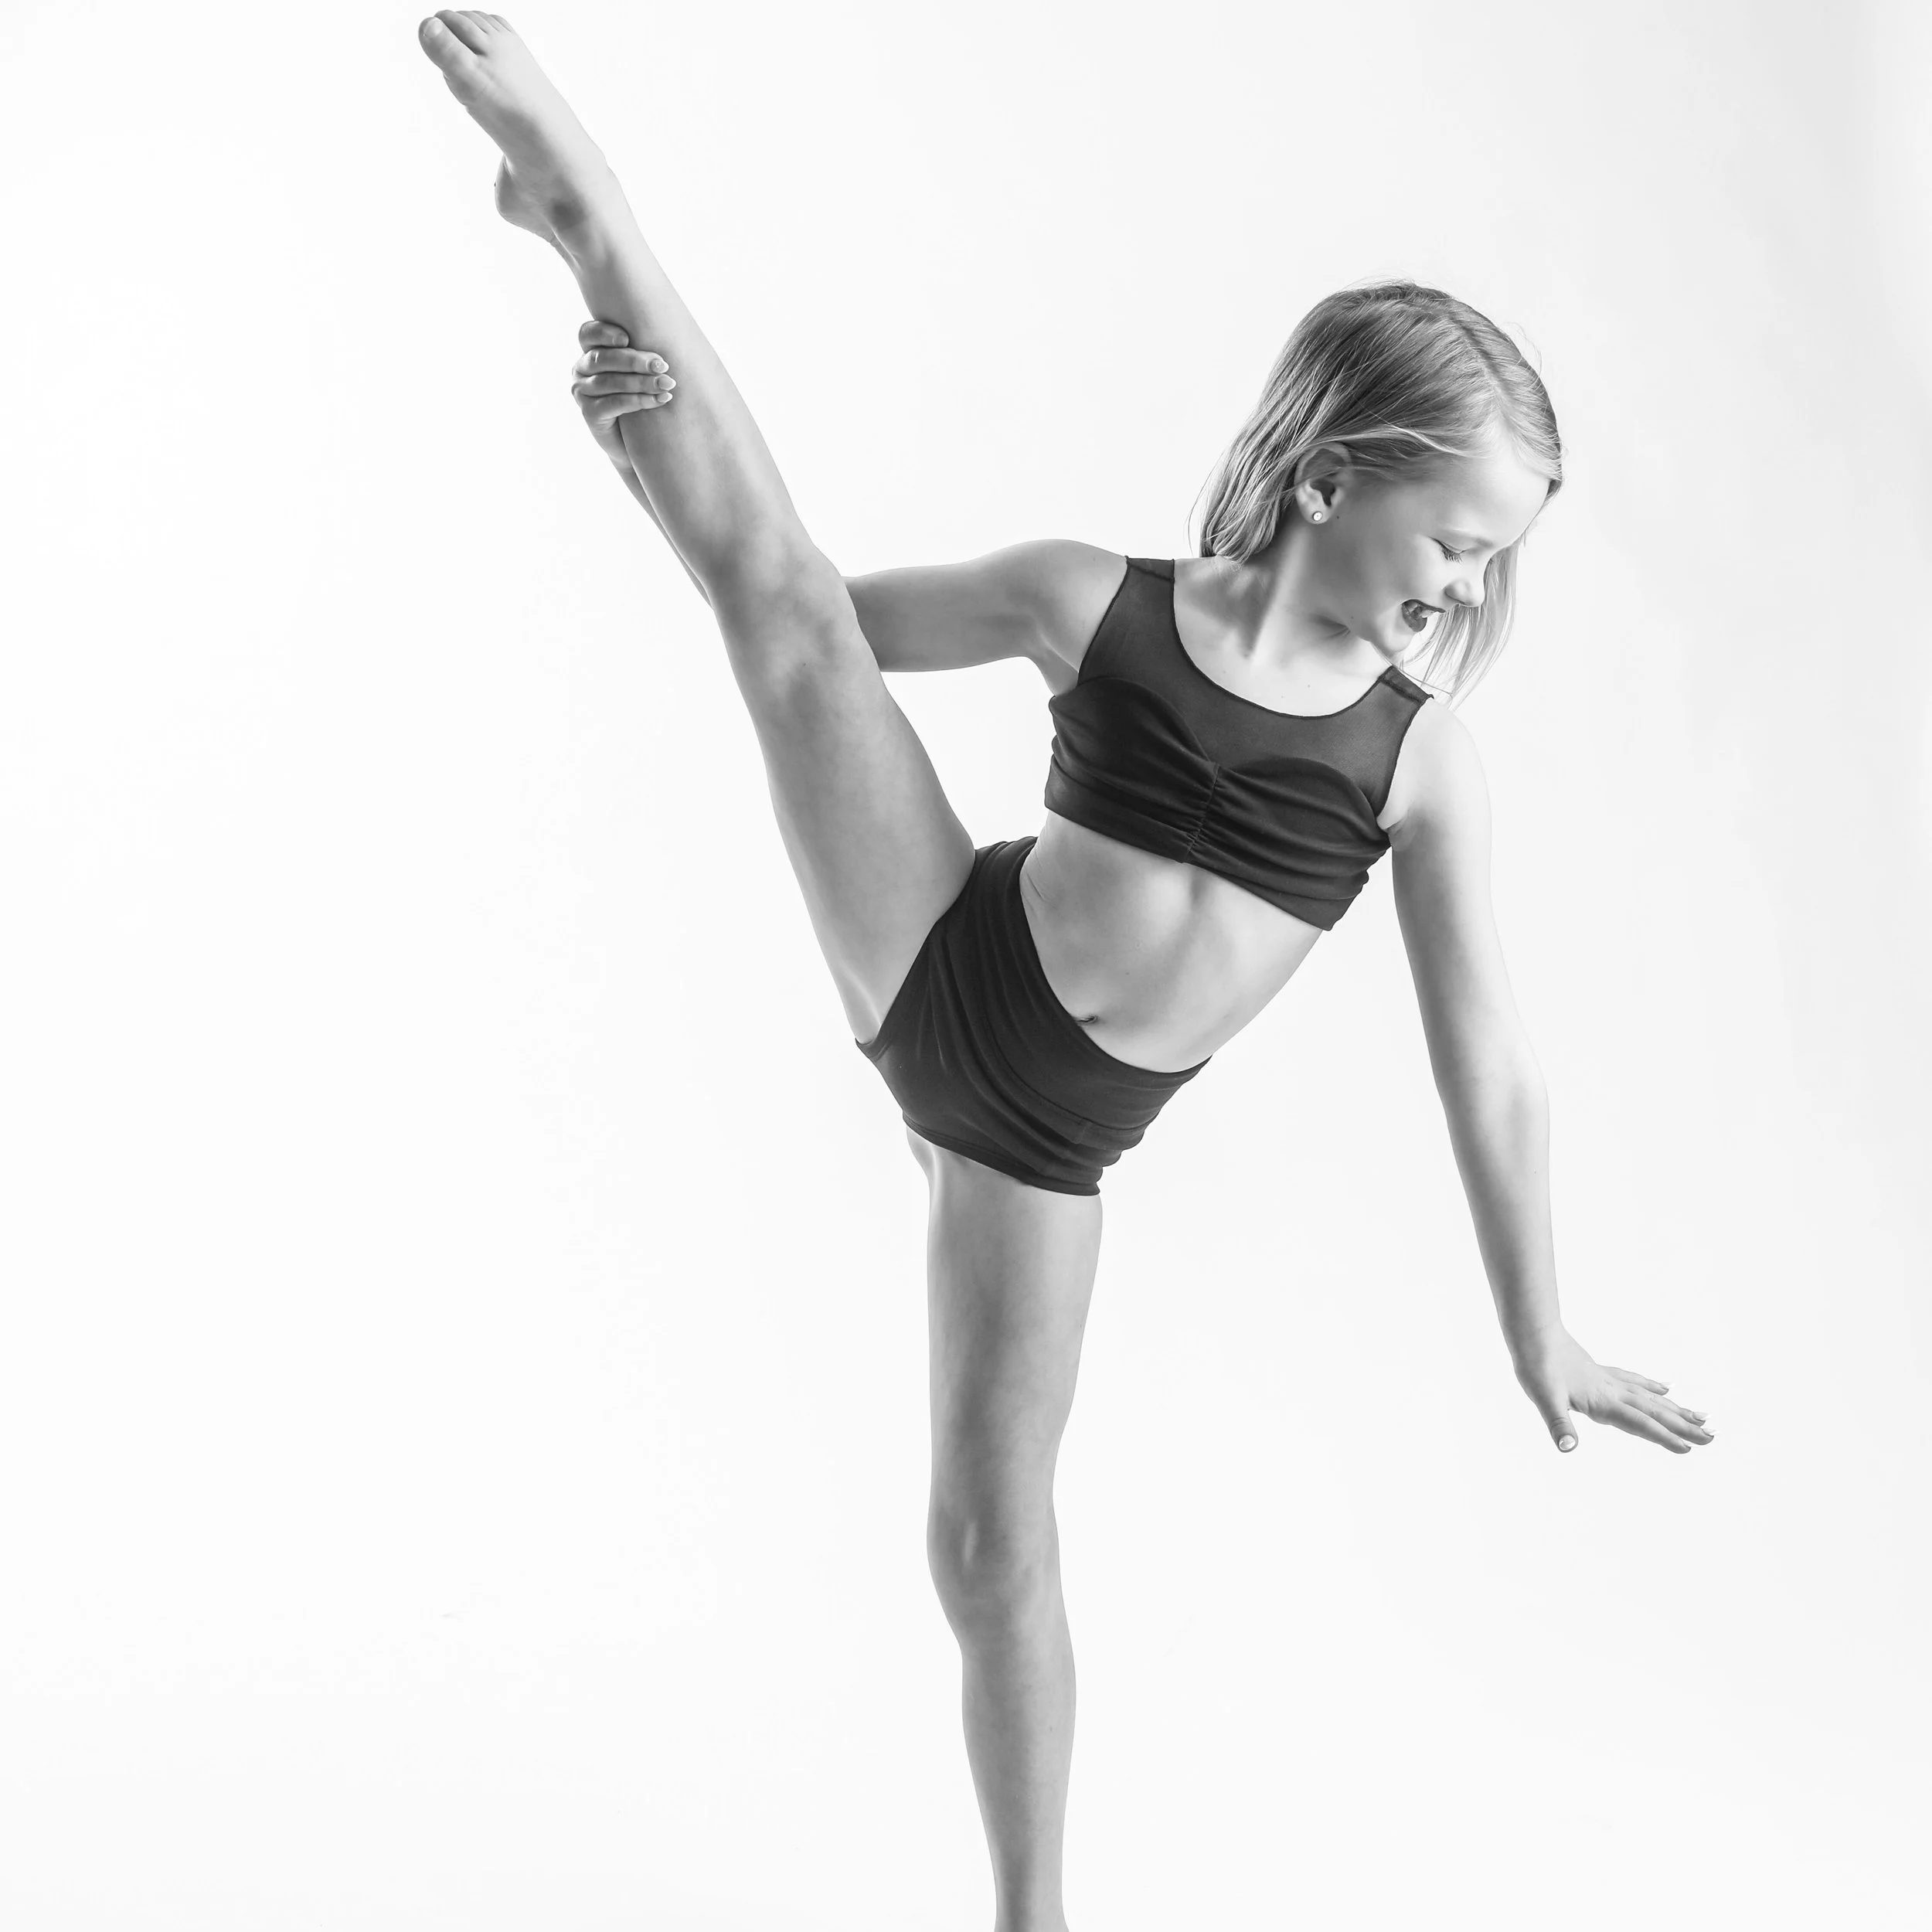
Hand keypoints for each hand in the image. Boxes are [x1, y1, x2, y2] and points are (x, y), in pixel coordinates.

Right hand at [570, 318, 675, 468]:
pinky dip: (639, 401)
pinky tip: (659, 399)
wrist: (633, 442)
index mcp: (590, 352)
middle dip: (635, 361)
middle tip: (662, 365)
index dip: (604, 333)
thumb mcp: (638, 373)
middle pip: (603, 358)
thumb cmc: (639, 400)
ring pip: (611, 382)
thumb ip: (641, 356)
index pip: (587, 334)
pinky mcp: (589, 414)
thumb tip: (663, 351)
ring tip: (667, 384)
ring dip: (642, 382)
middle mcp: (581, 369)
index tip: (627, 338)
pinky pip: (614, 403)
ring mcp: (582, 392)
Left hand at [1512, 1327, 1712, 1454]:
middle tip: (1713, 1437)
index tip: (1690, 1448)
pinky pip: (1634, 1382)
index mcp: (1602, 1402)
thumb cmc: (1536, 1367)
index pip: (1640, 1423)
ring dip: (1676, 1409)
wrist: (1531, 1332)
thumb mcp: (1542, 1399)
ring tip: (1703, 1417)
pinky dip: (1652, 1387)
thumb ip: (1558, 1424)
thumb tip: (1568, 1448)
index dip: (1664, 1437)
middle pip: (1654, 1411)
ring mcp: (1609, 1381)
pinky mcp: (1601, 1373)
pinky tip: (1666, 1389)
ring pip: (1650, 1398)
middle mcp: (1612, 1391)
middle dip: (1683, 1426)